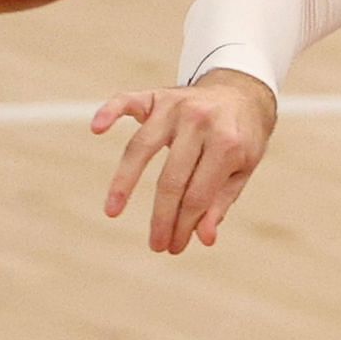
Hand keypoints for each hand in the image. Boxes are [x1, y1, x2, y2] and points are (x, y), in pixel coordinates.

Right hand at [92, 69, 277, 253]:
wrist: (243, 91)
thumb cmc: (242, 137)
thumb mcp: (243, 170)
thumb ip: (221, 202)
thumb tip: (203, 239)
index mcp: (227, 143)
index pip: (198, 194)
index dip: (185, 225)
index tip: (173, 247)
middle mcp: (200, 122)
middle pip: (171, 179)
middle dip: (162, 217)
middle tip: (155, 245)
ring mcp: (177, 106)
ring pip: (141, 147)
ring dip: (123, 182)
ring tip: (112, 212)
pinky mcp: (158, 95)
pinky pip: (127, 101)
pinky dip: (110, 111)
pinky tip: (97, 128)